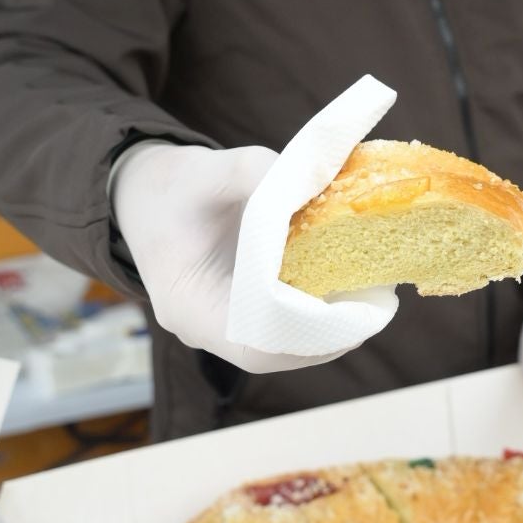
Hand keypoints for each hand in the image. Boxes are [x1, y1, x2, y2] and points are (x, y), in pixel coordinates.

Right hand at [111, 141, 363, 374]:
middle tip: (379, 297)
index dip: (311, 339)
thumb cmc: (171, 186)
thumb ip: (257, 173)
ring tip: (373, 288)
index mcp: (188, 308)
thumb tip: (316, 181)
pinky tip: (348, 278)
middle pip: (279, 352)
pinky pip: (284, 321)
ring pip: (286, 342)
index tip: (354, 312)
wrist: (143, 192)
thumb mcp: (209, 170)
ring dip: (331, 320)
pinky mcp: (241, 309)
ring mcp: (223, 323)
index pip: (257, 347)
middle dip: (333, 331)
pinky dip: (317, 304)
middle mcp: (206, 327)